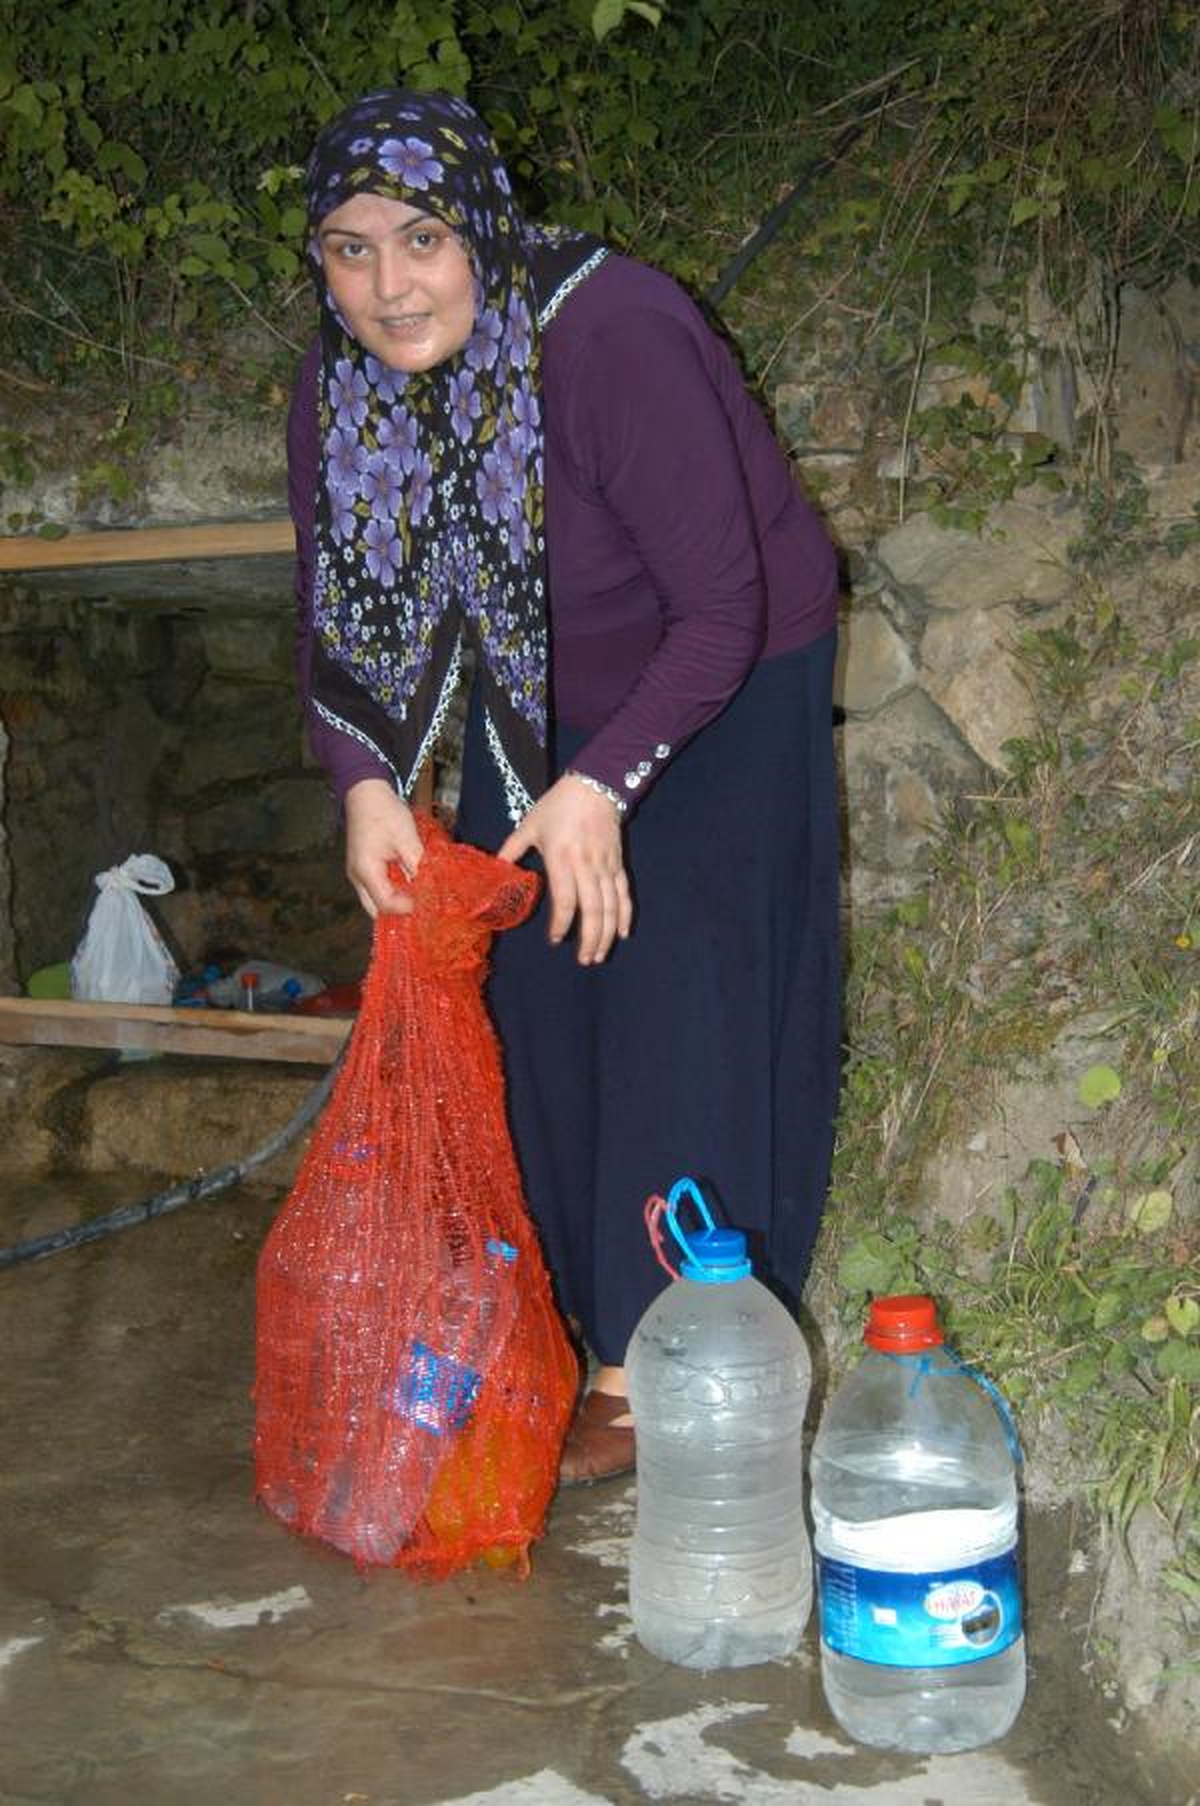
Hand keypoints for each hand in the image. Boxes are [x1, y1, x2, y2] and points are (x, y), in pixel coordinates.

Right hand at [343, 778, 422, 917]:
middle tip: (423, 906)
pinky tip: (411, 884)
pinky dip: (395, 890)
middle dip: (401, 911)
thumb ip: (418, 865)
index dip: (409, 908)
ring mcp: (359, 873)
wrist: (365, 791)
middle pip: (378, 909)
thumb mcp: (406, 839)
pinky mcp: (365, 867)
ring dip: (398, 901)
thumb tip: (432, 888)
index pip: (386, 904)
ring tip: (420, 896)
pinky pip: (379, 887)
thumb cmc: (384, 812)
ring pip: (378, 900)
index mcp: (366, 872)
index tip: (428, 902)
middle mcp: (358, 878)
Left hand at [498, 774, 631, 963]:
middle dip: (589, 939)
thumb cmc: (557, 806)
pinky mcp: (617, 864)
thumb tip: (494, 870)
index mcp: (562, 858)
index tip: (554, 940)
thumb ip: (510, 850)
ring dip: (606, 934)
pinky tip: (622, 933)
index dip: (561, 923)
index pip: (566, 899)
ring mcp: (605, 866)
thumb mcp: (528, 826)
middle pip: (593, 910)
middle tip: (584, 960)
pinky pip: (624, 894)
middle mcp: (586, 866)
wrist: (594, 785)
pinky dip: (624, 915)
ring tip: (599, 955)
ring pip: (611, 907)